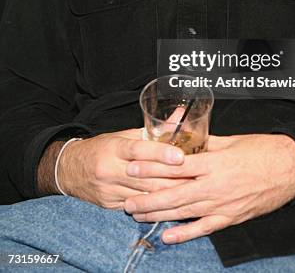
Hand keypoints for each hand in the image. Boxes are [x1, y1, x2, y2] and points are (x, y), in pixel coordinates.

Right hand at [58, 129, 188, 208]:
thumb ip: (152, 131)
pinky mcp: (110, 206)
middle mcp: (111, 170)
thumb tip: (179, 116)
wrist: (69, 170)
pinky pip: (137, 207)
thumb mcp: (124, 135)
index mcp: (114, 148)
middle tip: (196, 177)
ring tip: (190, 192)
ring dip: (168, 195)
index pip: (139, 150)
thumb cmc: (101, 149)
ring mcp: (110, 190)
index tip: (181, 156)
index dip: (161, 154)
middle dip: (172, 178)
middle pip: (146, 176)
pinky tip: (171, 205)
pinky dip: (155, 206)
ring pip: (144, 195)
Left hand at [124, 133, 294, 242]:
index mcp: (214, 162)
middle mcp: (214, 185)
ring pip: (184, 213)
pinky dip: (185, 234)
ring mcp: (222, 204)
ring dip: (159, 215)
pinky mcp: (230, 218)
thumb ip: (205, 143)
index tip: (132, 167)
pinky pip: (204, 228)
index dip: (151, 167)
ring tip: (139, 216)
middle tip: (127, 200)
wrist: (290, 168)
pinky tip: (167, 236)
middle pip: (174, 193)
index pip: (174, 166)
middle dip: (148, 197)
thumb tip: (184, 140)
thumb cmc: (262, 150)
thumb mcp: (230, 141)